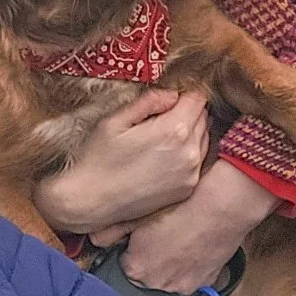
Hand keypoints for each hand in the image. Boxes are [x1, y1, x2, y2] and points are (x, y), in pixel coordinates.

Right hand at [35, 89, 209, 235]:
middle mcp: (189, 152)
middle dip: (186, 112)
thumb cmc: (98, 159)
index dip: (183, 94)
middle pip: (203, 117)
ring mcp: (191, 173)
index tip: (166, 100)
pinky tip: (162, 158)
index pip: (197, 98)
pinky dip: (187, 154)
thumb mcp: (115, 121)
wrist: (91, 201)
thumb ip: (148, 101)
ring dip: (189, 133)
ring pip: (203, 138)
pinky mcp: (187, 188)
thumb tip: (173, 94)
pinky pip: (198, 160)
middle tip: (158, 120)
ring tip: (159, 140)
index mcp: (173, 130)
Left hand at [106, 161, 280, 294]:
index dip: (131, 247)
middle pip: (146, 273)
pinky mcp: (207, 281)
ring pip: (170, 276)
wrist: (223, 206)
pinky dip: (191, 264)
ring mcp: (185, 285)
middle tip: (160, 233)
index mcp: (137, 269)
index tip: (138, 235)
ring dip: (170, 262)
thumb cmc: (184, 205)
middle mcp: (159, 284)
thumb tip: (93, 237)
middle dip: (150, 257)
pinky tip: (193, 242)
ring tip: (179, 236)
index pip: (123, 264)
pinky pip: (191, 275)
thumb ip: (111, 230)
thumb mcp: (139, 213)